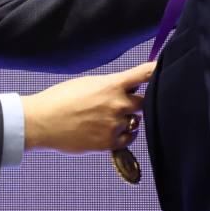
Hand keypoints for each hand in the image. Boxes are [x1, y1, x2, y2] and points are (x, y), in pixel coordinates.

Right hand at [20, 61, 153, 153]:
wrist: (42, 122)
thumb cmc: (60, 99)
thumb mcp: (87, 84)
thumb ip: (110, 86)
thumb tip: (128, 88)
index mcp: (113, 85)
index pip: (146, 74)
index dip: (159, 70)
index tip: (167, 68)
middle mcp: (119, 104)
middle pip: (144, 101)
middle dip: (135, 101)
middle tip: (120, 102)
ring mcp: (115, 125)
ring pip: (136, 121)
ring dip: (128, 119)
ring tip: (106, 118)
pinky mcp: (110, 143)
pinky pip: (129, 137)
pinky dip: (123, 134)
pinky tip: (110, 130)